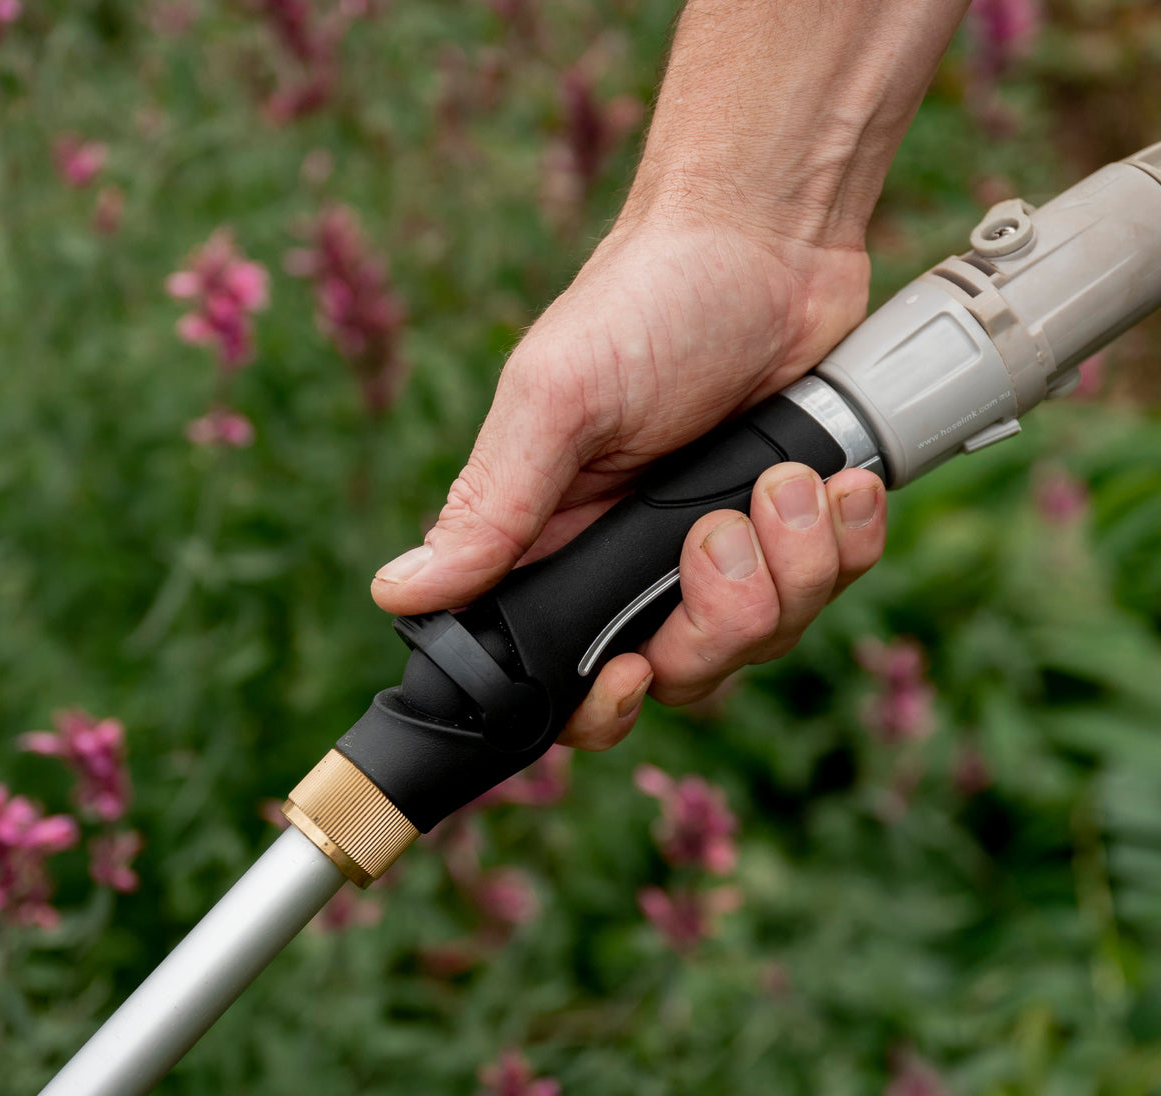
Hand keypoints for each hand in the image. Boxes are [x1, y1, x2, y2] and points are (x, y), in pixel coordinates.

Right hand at [372, 212, 885, 748]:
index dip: (602, 705)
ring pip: (767, 638)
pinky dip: (848, 539)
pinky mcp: (794, 529)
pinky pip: (834, 587)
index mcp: (561, 546)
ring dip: (793, 565)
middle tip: (717, 530)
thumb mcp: (555, 397)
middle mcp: (638, 564)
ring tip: (784, 479)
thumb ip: (491, 504)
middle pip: (683, 676)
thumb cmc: (647, 300)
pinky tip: (835, 479)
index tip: (635, 669)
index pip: (565, 678)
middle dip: (719, 623)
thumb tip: (400, 591)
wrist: (769, 235)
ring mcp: (724, 551)